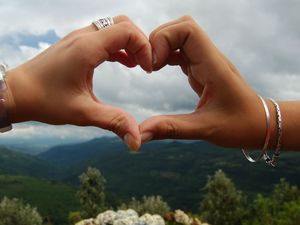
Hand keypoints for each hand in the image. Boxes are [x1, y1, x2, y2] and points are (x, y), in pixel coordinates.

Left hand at [5, 15, 151, 149]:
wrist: (17, 93)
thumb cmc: (45, 100)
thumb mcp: (83, 113)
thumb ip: (114, 122)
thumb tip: (137, 140)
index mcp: (86, 48)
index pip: (127, 31)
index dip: (144, 47)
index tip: (148, 69)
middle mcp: (83, 37)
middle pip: (123, 24)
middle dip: (140, 42)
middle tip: (146, 65)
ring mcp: (79, 39)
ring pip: (114, 28)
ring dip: (130, 43)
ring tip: (138, 65)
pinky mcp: (76, 45)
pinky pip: (104, 37)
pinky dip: (119, 47)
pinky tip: (125, 63)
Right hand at [140, 16, 272, 148]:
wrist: (260, 124)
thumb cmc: (240, 126)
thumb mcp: (205, 129)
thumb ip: (171, 129)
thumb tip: (141, 133)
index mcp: (213, 66)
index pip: (188, 30)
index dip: (164, 39)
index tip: (152, 66)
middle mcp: (210, 58)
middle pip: (181, 27)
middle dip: (158, 40)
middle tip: (147, 65)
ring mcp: (206, 61)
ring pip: (180, 36)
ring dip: (161, 46)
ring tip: (150, 68)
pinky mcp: (202, 68)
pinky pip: (181, 51)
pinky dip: (166, 55)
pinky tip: (158, 69)